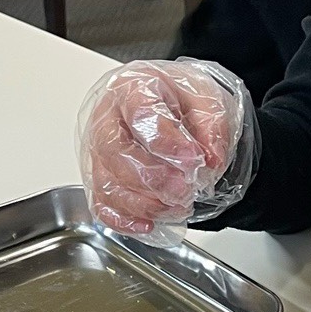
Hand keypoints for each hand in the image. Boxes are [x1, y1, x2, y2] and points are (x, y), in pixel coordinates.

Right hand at [80, 61, 237, 239]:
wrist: (171, 104)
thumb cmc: (181, 97)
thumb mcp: (207, 98)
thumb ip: (212, 126)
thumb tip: (211, 160)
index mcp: (132, 87)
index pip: (142, 114)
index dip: (168, 142)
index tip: (195, 160)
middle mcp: (106, 118)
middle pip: (115, 153)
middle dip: (154, 179)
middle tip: (186, 190)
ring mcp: (98, 149)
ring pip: (107, 183)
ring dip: (145, 204)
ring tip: (180, 205)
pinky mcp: (100, 176)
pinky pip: (101, 204)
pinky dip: (124, 220)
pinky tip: (150, 224)